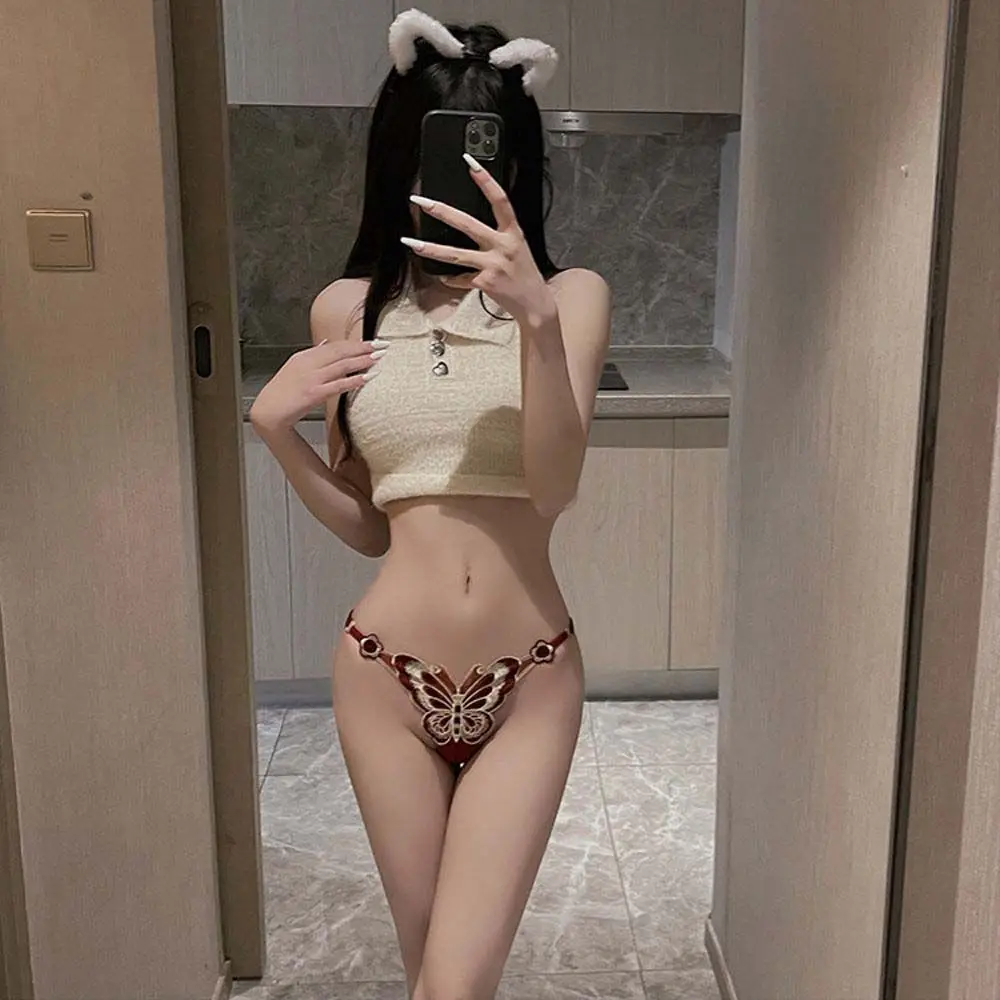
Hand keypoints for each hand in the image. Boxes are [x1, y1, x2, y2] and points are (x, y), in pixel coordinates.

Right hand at [248, 338, 385, 433]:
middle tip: (381, 346)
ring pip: (341, 365)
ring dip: (361, 361)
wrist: (268, 411)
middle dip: (362, 348)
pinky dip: (353, 380)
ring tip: (378, 358)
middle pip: (340, 352)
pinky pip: (337, 385)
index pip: (335, 346)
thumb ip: (313, 354)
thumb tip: (326, 342)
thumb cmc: (283, 392)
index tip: (371, 342)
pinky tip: (365, 378)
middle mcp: (308, 364)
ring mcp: (310, 378)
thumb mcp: (295, 367)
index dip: (354, 344)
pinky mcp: (313, 394)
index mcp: (305, 356)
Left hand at [403, 154, 558, 328]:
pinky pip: (459, 278)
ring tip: (410, 242)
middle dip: (442, 211)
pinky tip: (444, 277)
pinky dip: (450, 278)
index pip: (500, 200)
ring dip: (430, 248)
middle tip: (421, 202)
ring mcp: (493, 265)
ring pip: (455, 255)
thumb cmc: (524, 274)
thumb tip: (470, 224)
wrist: (534, 304)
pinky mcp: (484, 283)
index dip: (485, 180)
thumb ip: (498, 234)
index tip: (470, 162)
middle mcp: (503, 246)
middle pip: (467, 224)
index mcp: (513, 233)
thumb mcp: (517, 247)